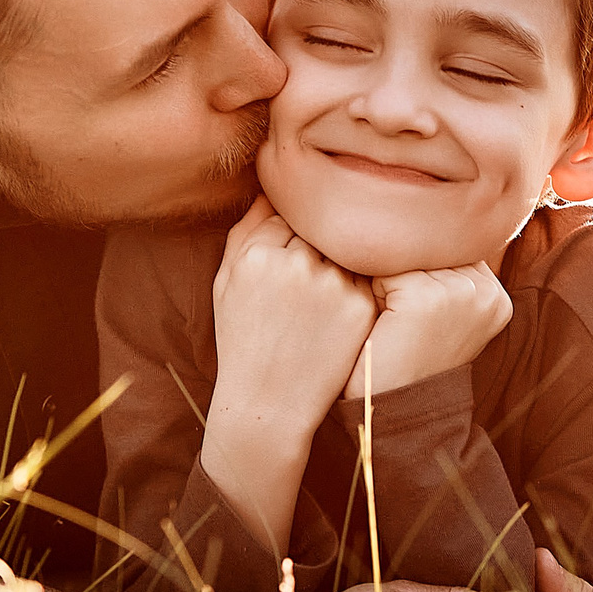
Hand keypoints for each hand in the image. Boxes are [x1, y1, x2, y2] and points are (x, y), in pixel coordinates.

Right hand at [209, 195, 377, 448]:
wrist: (268, 404)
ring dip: (339, 259)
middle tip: (309, 273)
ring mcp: (332, 284)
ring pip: (346, 247)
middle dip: (316, 240)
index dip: (289, 232)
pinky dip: (356, 284)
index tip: (288, 251)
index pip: (286, 214)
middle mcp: (295, 264)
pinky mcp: (360, 306)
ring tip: (319, 296)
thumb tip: (271, 187)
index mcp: (257, 255)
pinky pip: (365, 275)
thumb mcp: (227, 284)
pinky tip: (336, 312)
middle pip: (319, 226)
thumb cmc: (242, 340)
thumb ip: (246, 231)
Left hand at [352, 263, 511, 396]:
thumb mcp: (446, 314)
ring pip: (408, 256)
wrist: (395, 410)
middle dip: (409, 275)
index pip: (452, 251)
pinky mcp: (427, 298)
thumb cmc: (412, 361)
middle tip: (407, 324)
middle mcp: (487, 292)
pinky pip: (386, 270)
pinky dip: (376, 292)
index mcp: (497, 296)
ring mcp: (460, 293)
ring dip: (390, 283)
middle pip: (431, 249)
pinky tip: (386, 325)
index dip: (426, 275)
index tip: (423, 317)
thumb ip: (450, 274)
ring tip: (397, 324)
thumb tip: (424, 223)